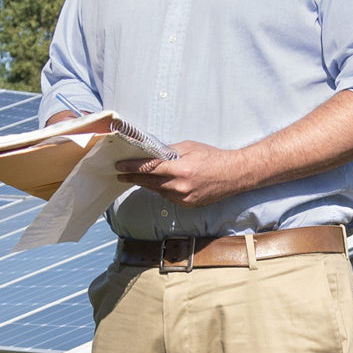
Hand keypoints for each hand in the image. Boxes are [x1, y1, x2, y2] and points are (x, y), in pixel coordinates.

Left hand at [115, 141, 257, 206]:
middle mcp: (180, 187)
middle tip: (120, 173)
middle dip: (133, 177)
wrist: (234, 175)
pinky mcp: (187, 205)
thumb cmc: (213, 157)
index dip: (131, 167)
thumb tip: (152, 153)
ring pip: (157, 191)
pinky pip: (168, 197)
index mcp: (180, 169)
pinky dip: (162, 190)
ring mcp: (184, 198)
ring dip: (147, 184)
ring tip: (136, 177)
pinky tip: (159, 183)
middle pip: (149, 182)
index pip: (149, 169)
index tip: (119, 166)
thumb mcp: (189, 147)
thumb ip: (169, 151)